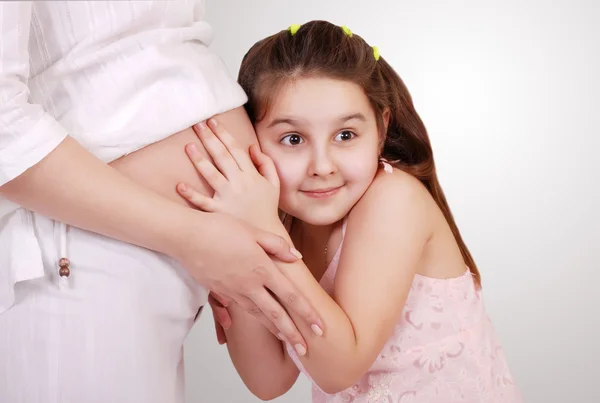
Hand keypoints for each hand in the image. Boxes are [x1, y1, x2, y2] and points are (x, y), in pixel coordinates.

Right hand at [173, 193, 321, 352]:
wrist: (186, 237)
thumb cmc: (220, 228)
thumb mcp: (253, 231)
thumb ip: (277, 245)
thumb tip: (297, 257)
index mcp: (262, 269)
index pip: (291, 296)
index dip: (307, 313)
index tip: (320, 328)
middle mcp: (249, 285)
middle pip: (276, 314)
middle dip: (293, 334)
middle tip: (306, 350)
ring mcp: (233, 291)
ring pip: (258, 315)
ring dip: (275, 330)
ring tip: (288, 341)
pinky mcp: (220, 292)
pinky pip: (241, 310)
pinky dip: (254, 320)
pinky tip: (262, 322)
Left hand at [176, 119, 280, 229]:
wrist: (266, 234)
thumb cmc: (267, 208)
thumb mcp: (274, 184)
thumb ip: (266, 164)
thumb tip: (252, 147)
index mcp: (251, 175)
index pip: (236, 149)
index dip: (224, 134)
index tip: (213, 121)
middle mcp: (239, 183)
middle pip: (222, 156)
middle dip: (210, 138)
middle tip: (198, 125)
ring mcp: (228, 197)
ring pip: (211, 174)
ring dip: (199, 159)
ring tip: (188, 146)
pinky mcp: (219, 212)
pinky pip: (203, 202)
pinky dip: (191, 195)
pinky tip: (180, 185)